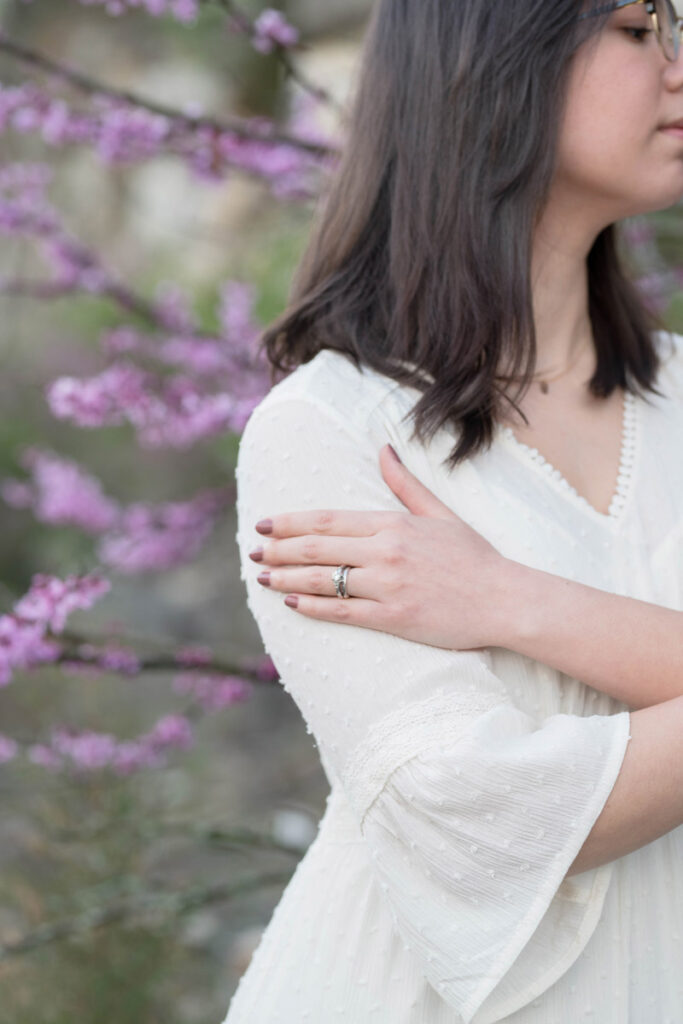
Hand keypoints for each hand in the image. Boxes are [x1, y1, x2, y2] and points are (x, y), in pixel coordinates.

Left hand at [247, 444, 511, 650]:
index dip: (292, 522)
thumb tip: (382, 449)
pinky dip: (312, 605)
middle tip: (252, 552)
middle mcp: (385, 552)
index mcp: (393, 524)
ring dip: (286, 576)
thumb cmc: (474, 557)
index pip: (329, 520)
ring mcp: (387, 586)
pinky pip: (342, 610)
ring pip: (323, 579)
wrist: (505, 600)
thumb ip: (404, 485)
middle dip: (279, 549)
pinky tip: (291, 601)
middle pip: (318, 548)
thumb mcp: (439, 513)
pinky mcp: (393, 617)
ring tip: (261, 576)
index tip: (265, 523)